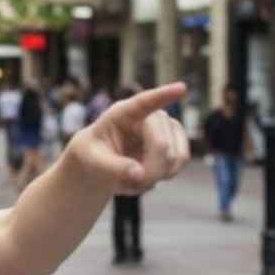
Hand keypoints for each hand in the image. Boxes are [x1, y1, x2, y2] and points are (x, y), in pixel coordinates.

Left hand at [69, 82, 191, 195]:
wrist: (101, 164)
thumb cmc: (93, 156)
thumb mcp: (92, 162)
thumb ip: (113, 167)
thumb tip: (140, 174)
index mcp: (121, 113)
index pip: (144, 102)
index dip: (163, 95)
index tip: (182, 88)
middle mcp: (148, 115)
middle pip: (161, 145)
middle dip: (148, 172)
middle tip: (126, 186)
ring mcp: (166, 127)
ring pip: (175, 156)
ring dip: (155, 176)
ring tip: (132, 178)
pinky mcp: (177, 141)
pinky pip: (180, 163)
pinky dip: (163, 176)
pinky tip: (145, 176)